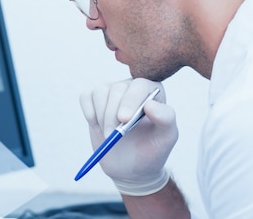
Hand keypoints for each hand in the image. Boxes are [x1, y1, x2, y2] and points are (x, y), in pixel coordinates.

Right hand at [79, 78, 177, 194]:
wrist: (131, 167)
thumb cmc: (152, 150)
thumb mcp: (166, 138)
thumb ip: (166, 118)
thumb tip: (150, 104)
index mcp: (152, 91)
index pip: (140, 85)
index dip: (131, 100)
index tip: (124, 119)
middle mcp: (131, 87)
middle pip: (117, 89)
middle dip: (113, 115)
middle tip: (114, 136)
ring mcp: (111, 92)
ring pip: (100, 92)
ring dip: (102, 117)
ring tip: (110, 135)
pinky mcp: (94, 100)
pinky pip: (86, 97)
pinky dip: (89, 112)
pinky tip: (98, 126)